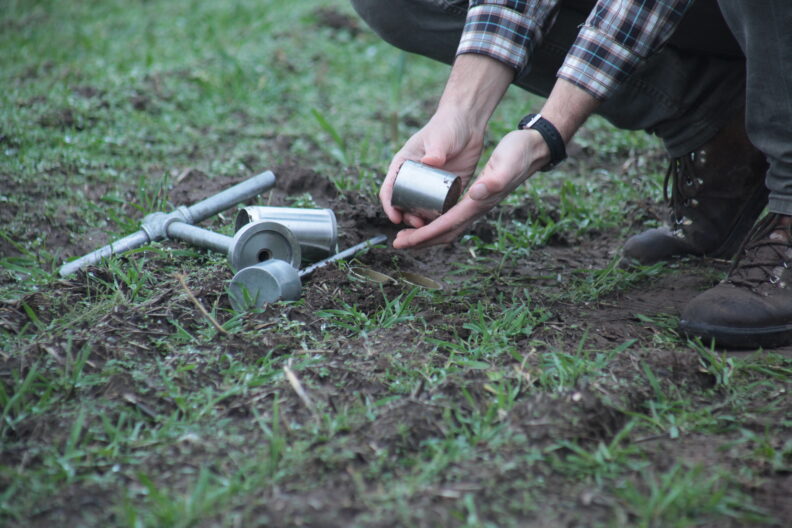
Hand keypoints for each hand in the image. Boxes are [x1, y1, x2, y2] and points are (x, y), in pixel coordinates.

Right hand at [380, 109, 483, 227]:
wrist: (468, 123)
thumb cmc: (447, 125)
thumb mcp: (440, 137)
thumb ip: (436, 149)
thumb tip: (430, 161)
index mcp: (404, 164)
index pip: (390, 188)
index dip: (389, 205)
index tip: (395, 217)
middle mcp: (414, 176)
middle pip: (403, 203)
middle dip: (407, 217)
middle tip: (417, 224)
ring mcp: (430, 183)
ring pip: (420, 207)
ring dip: (421, 220)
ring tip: (428, 228)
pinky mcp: (446, 187)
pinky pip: (439, 206)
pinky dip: (438, 216)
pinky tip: (442, 225)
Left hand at [392, 129, 549, 248]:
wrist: (533, 149)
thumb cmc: (519, 153)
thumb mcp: (507, 162)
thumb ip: (495, 180)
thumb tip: (477, 194)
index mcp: (479, 202)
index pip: (447, 224)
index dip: (424, 234)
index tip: (405, 240)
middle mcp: (477, 208)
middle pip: (445, 233)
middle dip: (420, 240)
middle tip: (398, 243)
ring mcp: (476, 205)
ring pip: (447, 228)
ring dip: (426, 235)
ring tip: (406, 236)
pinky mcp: (475, 198)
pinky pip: (451, 217)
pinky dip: (435, 223)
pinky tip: (423, 220)